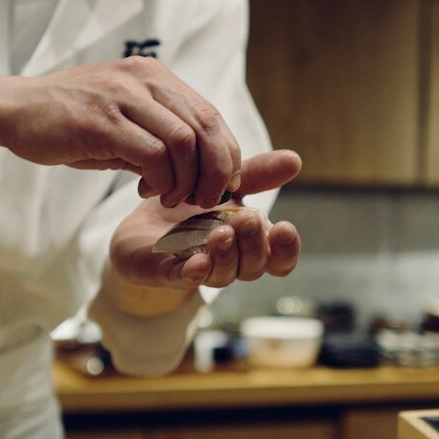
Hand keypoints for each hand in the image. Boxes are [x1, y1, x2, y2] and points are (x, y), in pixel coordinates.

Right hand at [0, 57, 242, 208]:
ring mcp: (122, 99)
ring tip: (174, 199)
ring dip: (187, 180)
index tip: (220, 183)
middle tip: (207, 199)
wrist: (13, 109)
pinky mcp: (101, 122)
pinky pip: (152, 155)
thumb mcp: (120, 119)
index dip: (224, 153)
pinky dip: (161, 180)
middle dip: (215, 170)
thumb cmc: (67, 120)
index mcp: (153, 76)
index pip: (210, 114)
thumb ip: (156, 136)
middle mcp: (143, 80)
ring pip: (183, 142)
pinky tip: (148, 191)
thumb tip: (196, 171)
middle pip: (205, 127)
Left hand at [107, 150, 302, 291]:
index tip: (284, 227)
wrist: (143, 222)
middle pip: (254, 267)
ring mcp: (201, 271)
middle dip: (253, 244)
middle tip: (246, 219)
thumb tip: (295, 159)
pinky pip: (183, 280)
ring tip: (221, 233)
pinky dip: (193, 274)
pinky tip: (198, 261)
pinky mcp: (167, 273)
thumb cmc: (192, 207)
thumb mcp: (226, 184)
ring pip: (223, 275)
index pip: (279, 259)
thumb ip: (257, 174)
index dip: (286, 249)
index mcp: (250, 244)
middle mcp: (231, 262)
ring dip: (226, 255)